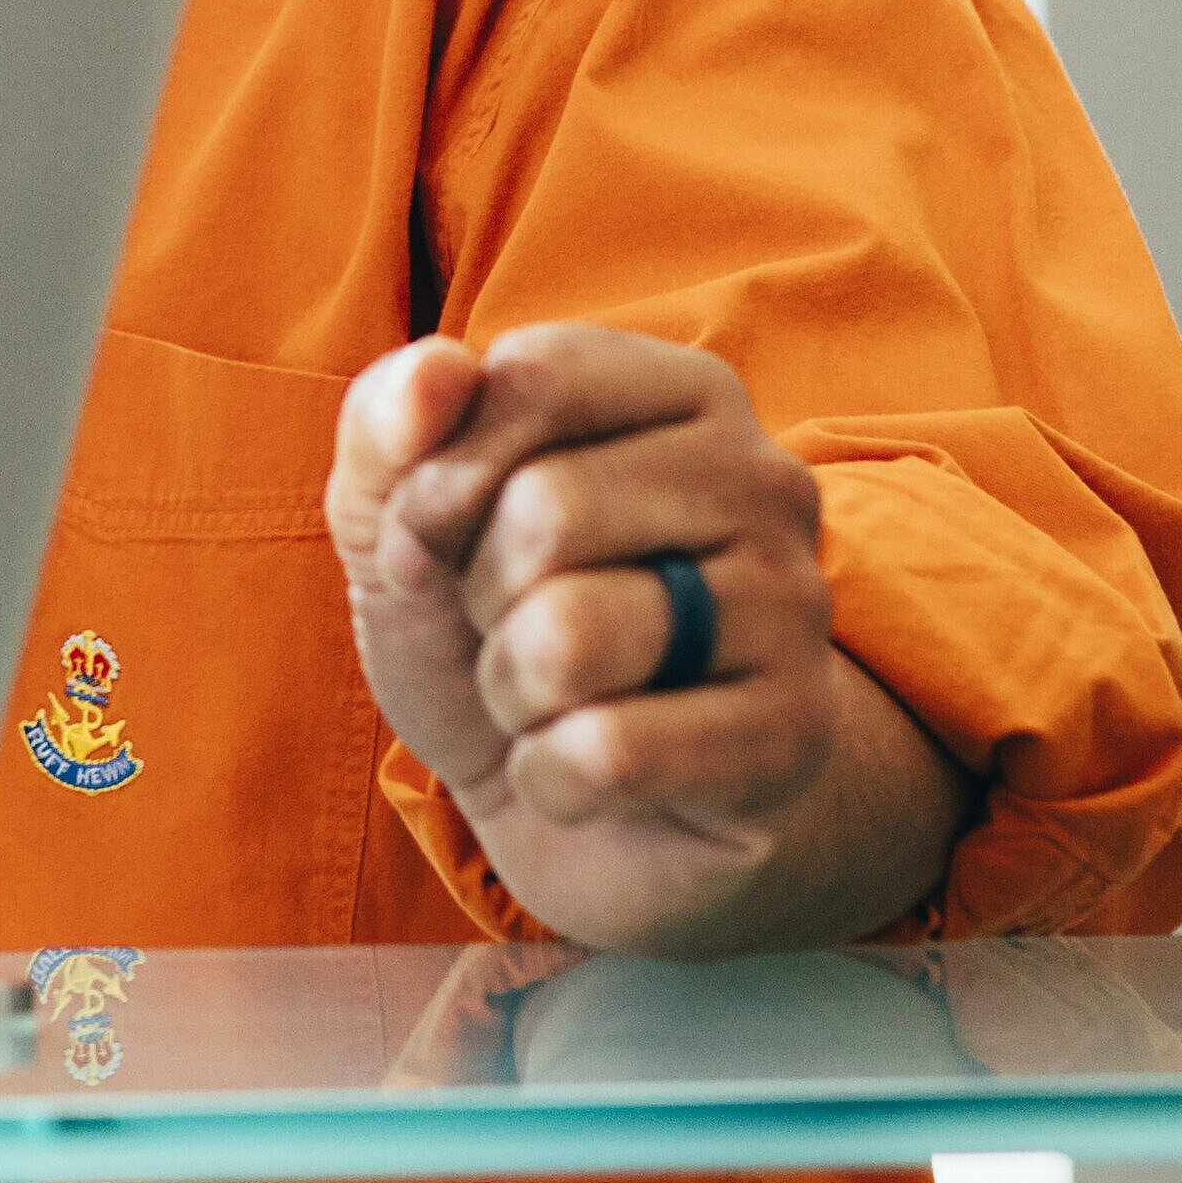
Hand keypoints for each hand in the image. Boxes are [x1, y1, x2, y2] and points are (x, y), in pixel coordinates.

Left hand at [327, 326, 972, 956]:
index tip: (437, 537)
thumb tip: (435, 369)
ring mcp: (795, 608)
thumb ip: (387, 422)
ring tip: (554, 696)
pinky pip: (609, 752)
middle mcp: (765, 480)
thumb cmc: (494, 627)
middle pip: (546, 511)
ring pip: (571, 637)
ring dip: (511, 689)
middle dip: (481, 595)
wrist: (590, 813)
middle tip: (516, 628)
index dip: (438, 477)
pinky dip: (551, 776)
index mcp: (683, 391)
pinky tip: (589, 772)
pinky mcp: (794, 736)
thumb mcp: (399, 516)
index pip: (532, 379)